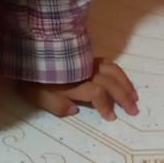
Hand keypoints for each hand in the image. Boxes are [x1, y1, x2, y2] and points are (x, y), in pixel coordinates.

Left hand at [18, 59, 138, 122]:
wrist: (28, 45)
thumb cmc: (32, 74)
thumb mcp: (36, 95)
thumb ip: (56, 106)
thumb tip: (74, 110)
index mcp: (75, 82)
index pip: (97, 94)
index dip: (106, 106)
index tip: (112, 118)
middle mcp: (86, 71)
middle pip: (111, 83)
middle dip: (124, 97)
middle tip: (135, 110)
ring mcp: (88, 61)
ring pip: (113, 71)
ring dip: (126, 84)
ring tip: (134, 96)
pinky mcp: (86, 55)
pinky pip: (108, 63)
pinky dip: (119, 73)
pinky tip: (122, 79)